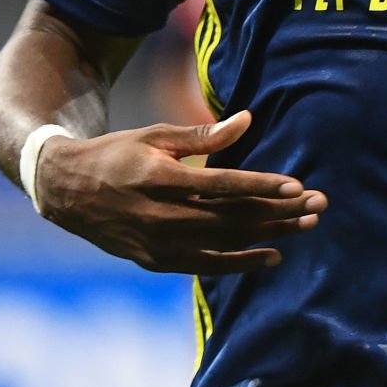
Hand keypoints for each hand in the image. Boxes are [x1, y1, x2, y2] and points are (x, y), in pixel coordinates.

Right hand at [35, 110, 325, 273]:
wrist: (67, 193)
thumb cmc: (118, 154)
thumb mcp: (155, 137)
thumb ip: (203, 136)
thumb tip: (248, 120)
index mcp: (160, 179)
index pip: (222, 186)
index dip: (262, 187)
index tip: (297, 186)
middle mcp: (161, 216)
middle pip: (232, 217)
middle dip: (279, 212)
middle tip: (319, 205)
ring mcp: (158, 244)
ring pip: (225, 242)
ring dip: (270, 235)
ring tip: (307, 226)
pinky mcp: (156, 261)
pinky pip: (207, 266)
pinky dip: (241, 263)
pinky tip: (272, 256)